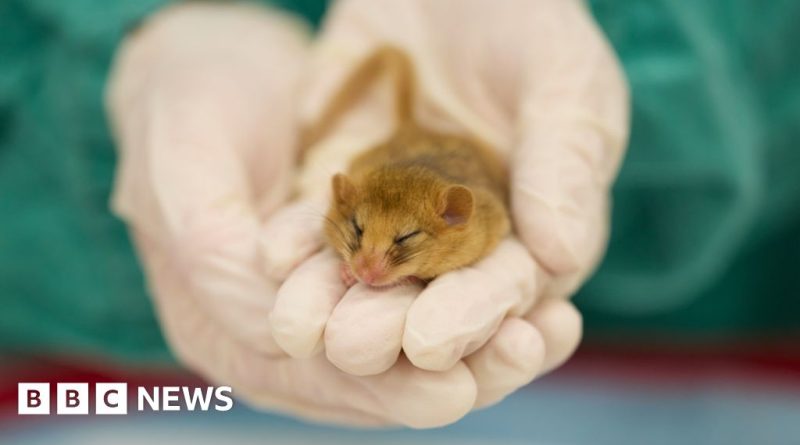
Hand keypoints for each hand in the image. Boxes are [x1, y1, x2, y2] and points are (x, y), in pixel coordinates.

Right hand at [107, 2, 514, 427]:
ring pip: (414, 338)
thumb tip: (284, 338)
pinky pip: (432, 282)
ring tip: (547, 333)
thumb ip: (209, 252)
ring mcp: (337, 288)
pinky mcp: (376, 247)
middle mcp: (288, 323)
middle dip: (453, 369)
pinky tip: (538, 294)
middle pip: (379, 375)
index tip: (454, 387)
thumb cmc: (182, 102)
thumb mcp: (181, 167)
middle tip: (521, 356)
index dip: (385, 389)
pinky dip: (480, 291)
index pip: (314, 380)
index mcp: (225, 322)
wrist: (214, 57)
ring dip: (482, 341)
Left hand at [263, 0, 628, 408]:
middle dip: (389, 327)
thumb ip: (563, 165)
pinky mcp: (345, 180)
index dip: (471, 318)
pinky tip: (270, 258)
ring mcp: (398, 210)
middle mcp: (459, 233)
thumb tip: (564, 259)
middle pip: (427, 296)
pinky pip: (319, 215)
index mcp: (528, 226)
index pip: (503, 288)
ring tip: (298, 326)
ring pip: (367, 268)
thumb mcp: (562, 81)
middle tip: (352, 348)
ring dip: (332, 300)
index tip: (431, 342)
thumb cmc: (527, 21)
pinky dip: (296, 238)